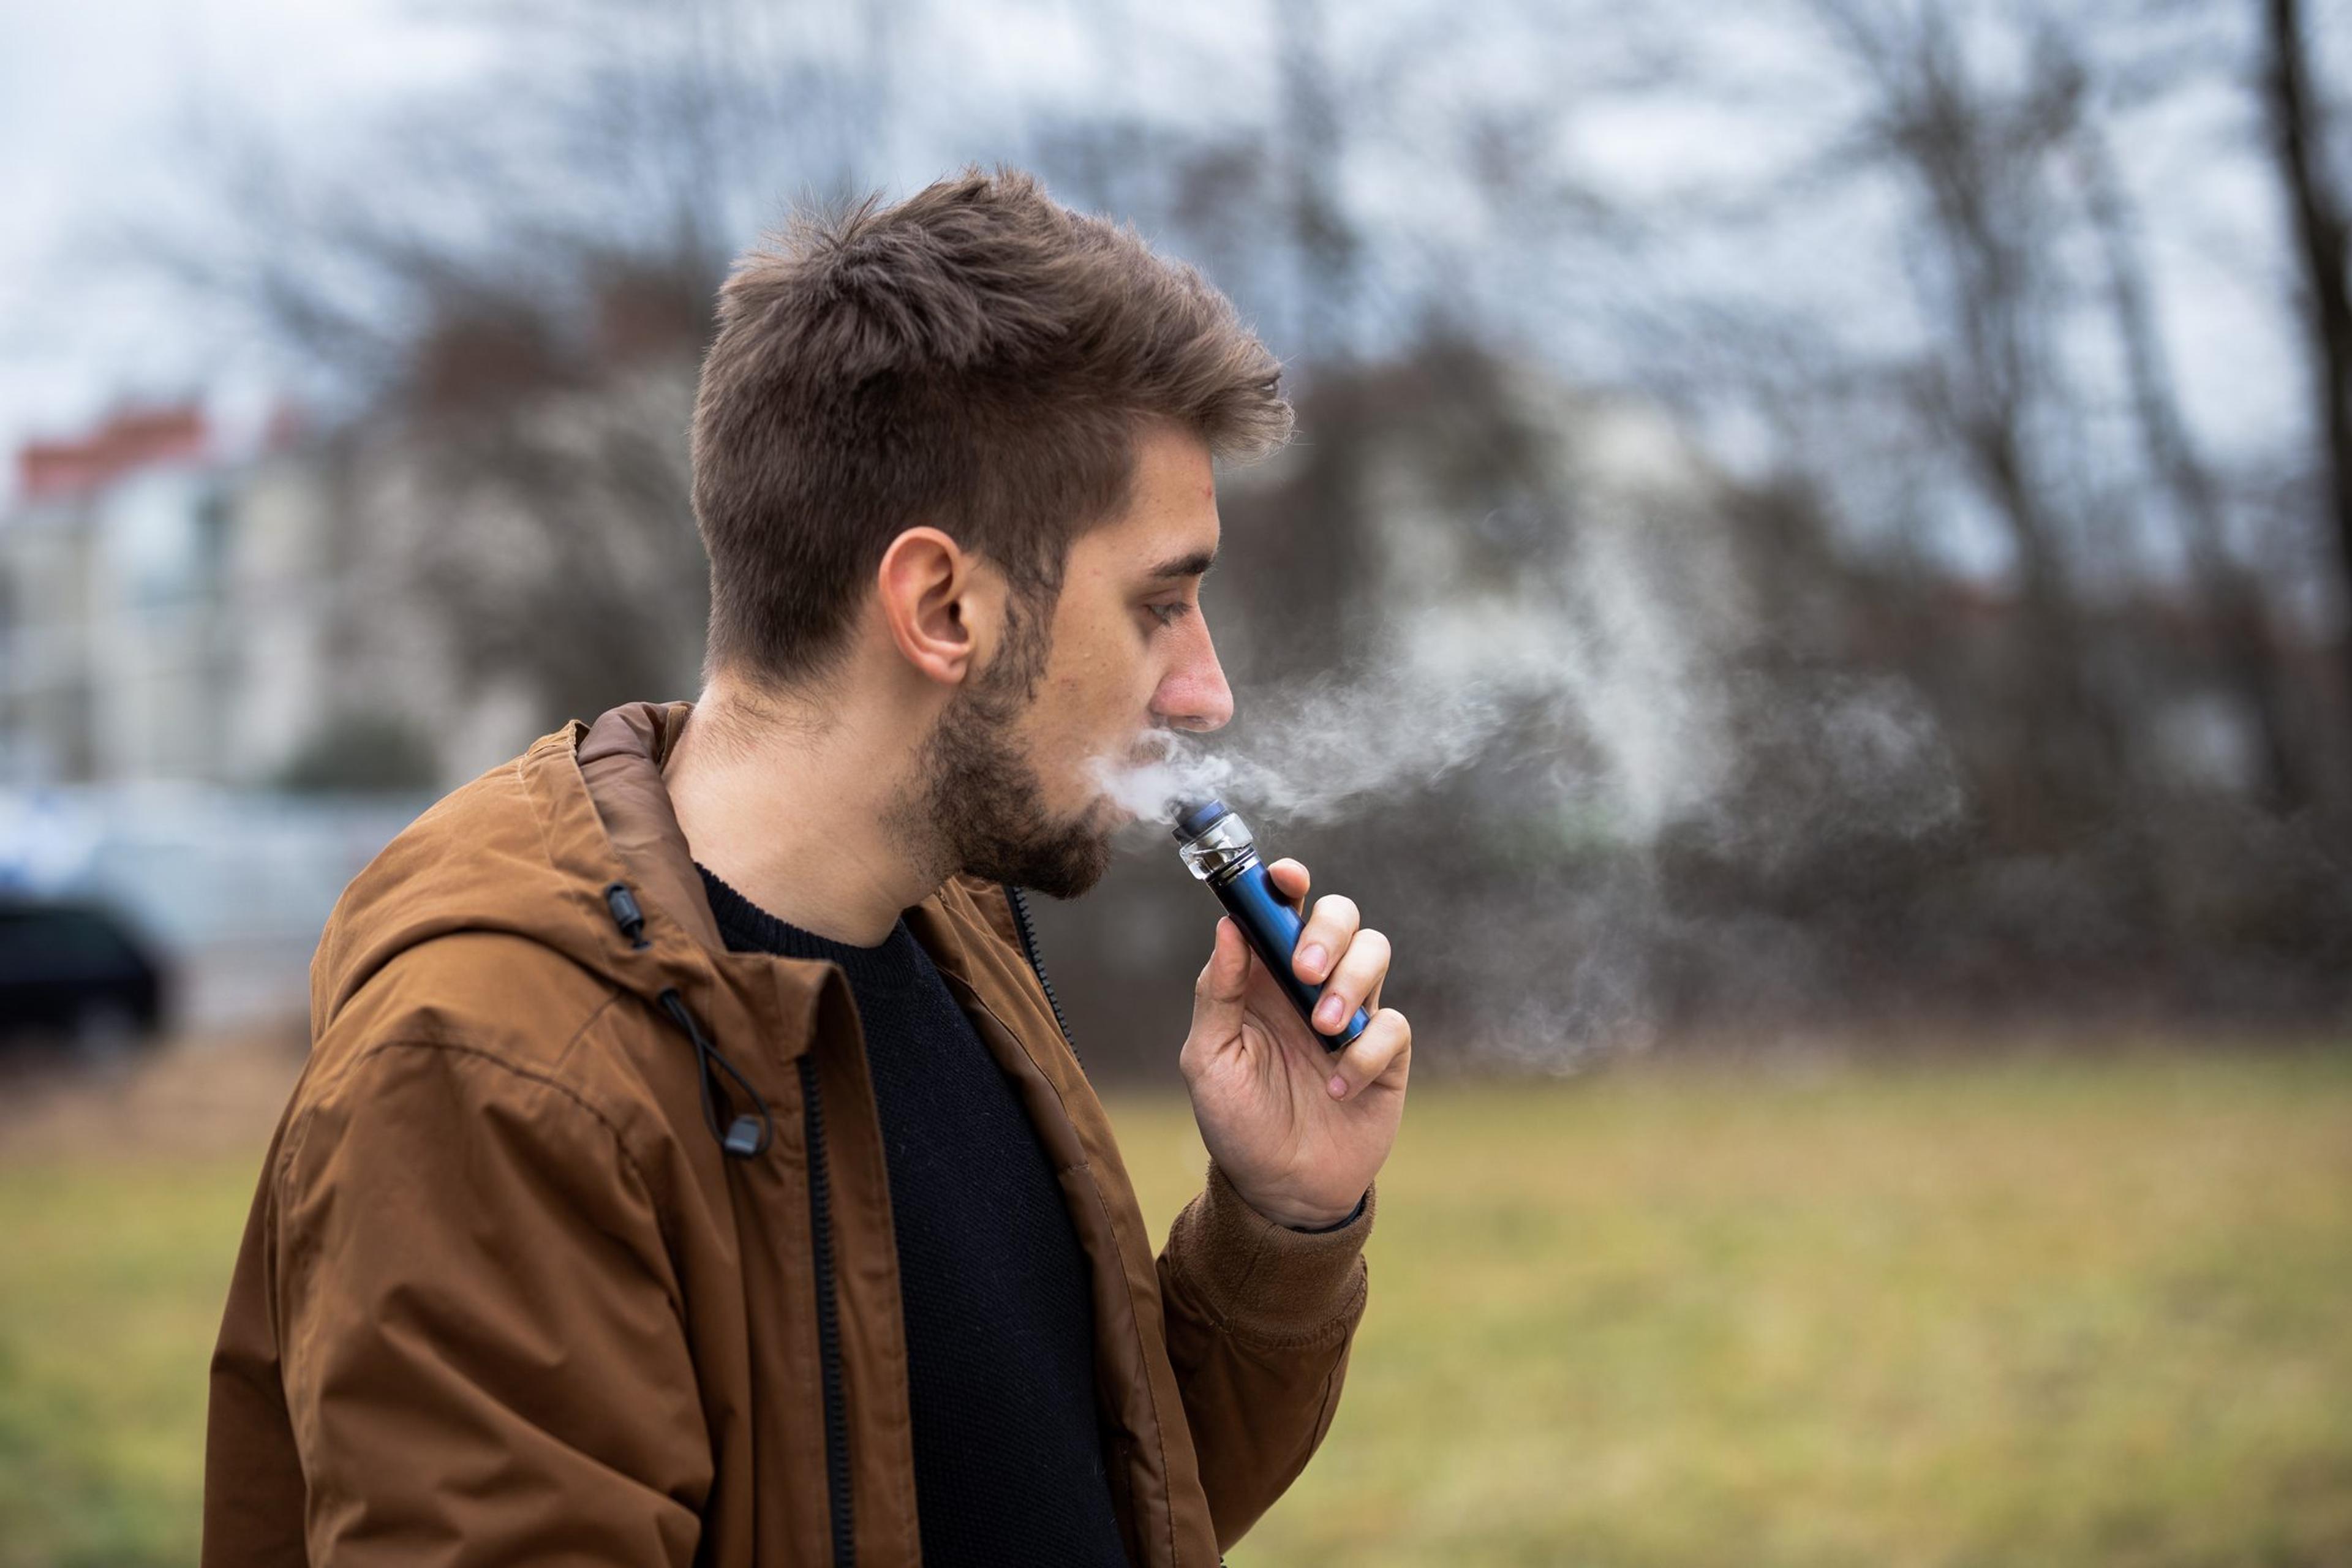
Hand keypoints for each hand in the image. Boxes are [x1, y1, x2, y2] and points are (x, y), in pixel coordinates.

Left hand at [1179, 859, 1410, 1228]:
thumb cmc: (1237, 1121)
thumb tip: (1228, 926)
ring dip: (1351, 983)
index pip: (1281, 908)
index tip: (1284, 877)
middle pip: (1340, 915)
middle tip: (1305, 972)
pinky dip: (1366, 1051)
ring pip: (1375, 951)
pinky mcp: (1386, 1053)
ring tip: (1323, 1030)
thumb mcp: (1208, 1060)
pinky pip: (1393, 1023)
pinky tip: (1337, 1087)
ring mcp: (1352, 1014)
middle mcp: (1310, 984)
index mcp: (1263, 976)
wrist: (1281, 1189)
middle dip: (1327, 931)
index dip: (1286, 881)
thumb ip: (1217, 993)